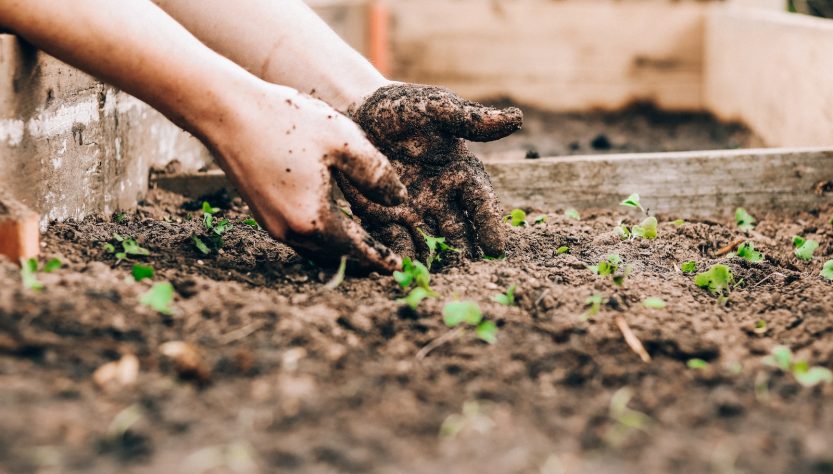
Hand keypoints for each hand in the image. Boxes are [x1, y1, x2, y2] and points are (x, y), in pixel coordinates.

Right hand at [209, 83, 406, 271]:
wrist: (227, 112)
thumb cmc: (287, 121)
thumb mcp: (344, 141)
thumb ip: (376, 174)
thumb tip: (399, 200)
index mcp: (313, 219)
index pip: (356, 249)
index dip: (379, 258)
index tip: (398, 267)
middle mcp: (290, 231)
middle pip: (335, 256)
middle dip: (361, 259)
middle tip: (385, 260)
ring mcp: (272, 224)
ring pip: (315, 249)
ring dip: (340, 250)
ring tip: (363, 245)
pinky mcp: (261, 212)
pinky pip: (299, 236)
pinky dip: (321, 237)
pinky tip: (332, 224)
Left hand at [338, 83, 522, 260]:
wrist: (357, 112)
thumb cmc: (402, 107)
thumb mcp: (435, 108)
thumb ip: (470, 119)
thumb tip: (516, 119)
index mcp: (461, 173)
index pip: (481, 203)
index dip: (489, 225)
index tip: (496, 248)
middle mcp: (442, 198)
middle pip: (459, 232)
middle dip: (464, 253)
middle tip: (468, 274)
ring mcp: (414, 211)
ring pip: (430, 242)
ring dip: (434, 261)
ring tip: (437, 281)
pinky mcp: (385, 218)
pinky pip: (395, 241)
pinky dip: (400, 256)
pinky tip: (402, 270)